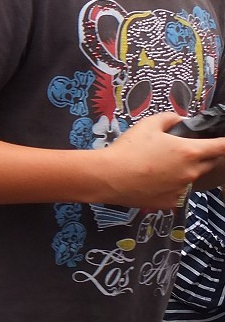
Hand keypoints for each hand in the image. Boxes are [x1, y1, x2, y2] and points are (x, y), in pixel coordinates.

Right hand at [99, 112, 224, 207]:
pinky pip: (178, 193)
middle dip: (201, 156)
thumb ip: (169, 118)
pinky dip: (170, 187)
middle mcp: (191, 172)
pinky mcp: (171, 203)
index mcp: (190, 151)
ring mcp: (183, 189)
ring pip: (191, 178)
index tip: (221, 141)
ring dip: (184, 172)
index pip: (222, 146)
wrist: (109, 177)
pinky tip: (152, 182)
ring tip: (159, 168)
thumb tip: (179, 120)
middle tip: (179, 151)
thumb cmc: (129, 148)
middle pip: (209, 163)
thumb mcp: (147, 124)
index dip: (224, 142)